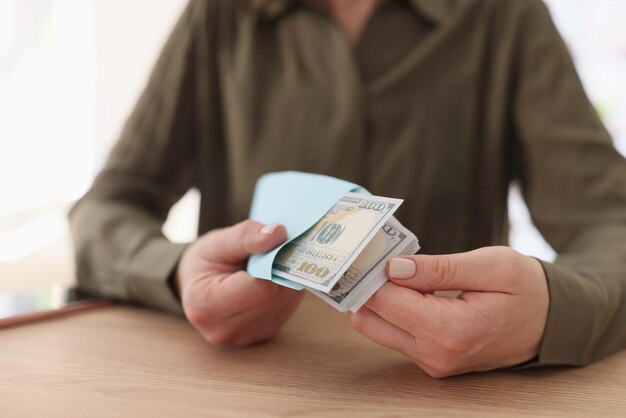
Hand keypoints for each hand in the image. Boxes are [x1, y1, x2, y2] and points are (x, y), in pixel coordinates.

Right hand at [177, 220, 302, 346]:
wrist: (198, 285)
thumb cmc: (205, 261)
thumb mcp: (218, 242)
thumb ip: (246, 237)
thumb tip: (278, 234)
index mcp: (205, 304)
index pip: (259, 288)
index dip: (274, 263)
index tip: (279, 244)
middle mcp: (222, 329)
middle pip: (273, 297)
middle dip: (279, 270)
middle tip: (275, 252)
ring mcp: (243, 337)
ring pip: (283, 303)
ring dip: (284, 280)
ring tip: (269, 266)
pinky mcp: (260, 337)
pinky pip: (285, 311)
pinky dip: (284, 292)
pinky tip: (271, 280)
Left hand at [349, 246, 548, 376]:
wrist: (552, 323)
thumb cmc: (526, 290)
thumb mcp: (491, 266)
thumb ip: (439, 268)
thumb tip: (393, 268)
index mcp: (450, 330)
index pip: (385, 301)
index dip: (371, 272)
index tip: (367, 248)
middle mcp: (435, 354)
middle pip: (370, 318)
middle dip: (368, 286)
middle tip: (377, 257)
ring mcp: (432, 362)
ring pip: (377, 328)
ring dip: (379, 298)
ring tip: (396, 269)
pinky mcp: (432, 360)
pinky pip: (395, 334)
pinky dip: (393, 309)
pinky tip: (409, 287)